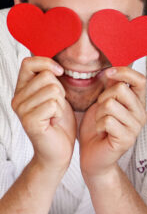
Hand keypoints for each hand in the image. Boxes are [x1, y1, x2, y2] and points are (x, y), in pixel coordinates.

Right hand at [11, 57, 74, 172]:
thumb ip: (51, 80)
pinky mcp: (29, 121)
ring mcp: (21, 110)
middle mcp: (17, 99)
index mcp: (21, 90)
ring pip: (53, 90)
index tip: (60, 72)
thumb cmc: (59, 123)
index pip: (28, 63)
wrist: (58, 151)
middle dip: (60, 90)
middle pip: (46, 76)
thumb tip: (57, 62)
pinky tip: (54, 122)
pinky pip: (53, 104)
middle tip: (56, 107)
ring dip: (61, 103)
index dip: (47, 63)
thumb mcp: (56, 96)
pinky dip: (60, 112)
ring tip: (54, 115)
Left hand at [79, 67, 146, 178]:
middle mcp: (141, 114)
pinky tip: (100, 132)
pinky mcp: (126, 139)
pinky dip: (97, 124)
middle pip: (121, 90)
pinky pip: (107, 121)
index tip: (107, 74)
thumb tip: (112, 70)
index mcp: (138, 103)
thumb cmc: (97, 129)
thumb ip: (111, 88)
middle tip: (101, 111)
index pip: (140, 80)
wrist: (93, 156)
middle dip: (103, 97)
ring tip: (100, 122)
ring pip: (111, 105)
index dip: (123, 72)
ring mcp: (135, 127)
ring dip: (98, 113)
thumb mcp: (103, 103)